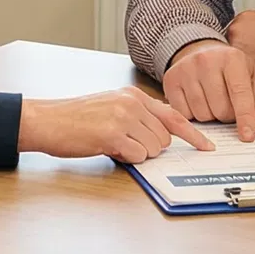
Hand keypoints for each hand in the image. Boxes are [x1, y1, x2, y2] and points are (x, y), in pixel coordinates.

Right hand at [17, 88, 214, 163]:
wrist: (47, 120)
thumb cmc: (75, 118)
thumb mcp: (111, 107)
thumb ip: (138, 116)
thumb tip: (161, 136)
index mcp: (133, 95)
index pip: (173, 116)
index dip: (193, 135)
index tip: (207, 147)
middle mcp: (131, 103)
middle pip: (164, 138)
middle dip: (148, 147)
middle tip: (123, 143)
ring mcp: (123, 117)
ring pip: (152, 149)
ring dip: (136, 153)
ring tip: (112, 143)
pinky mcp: (113, 134)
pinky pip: (137, 156)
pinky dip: (125, 158)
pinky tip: (107, 148)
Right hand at [163, 38, 254, 140]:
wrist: (201, 52)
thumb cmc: (229, 69)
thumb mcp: (252, 79)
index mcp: (232, 58)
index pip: (240, 94)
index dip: (245, 118)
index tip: (248, 137)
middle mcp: (206, 60)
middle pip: (220, 109)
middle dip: (228, 117)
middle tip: (228, 106)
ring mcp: (185, 70)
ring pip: (202, 114)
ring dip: (211, 117)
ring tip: (213, 102)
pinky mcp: (170, 80)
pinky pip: (184, 114)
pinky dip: (193, 116)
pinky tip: (198, 102)